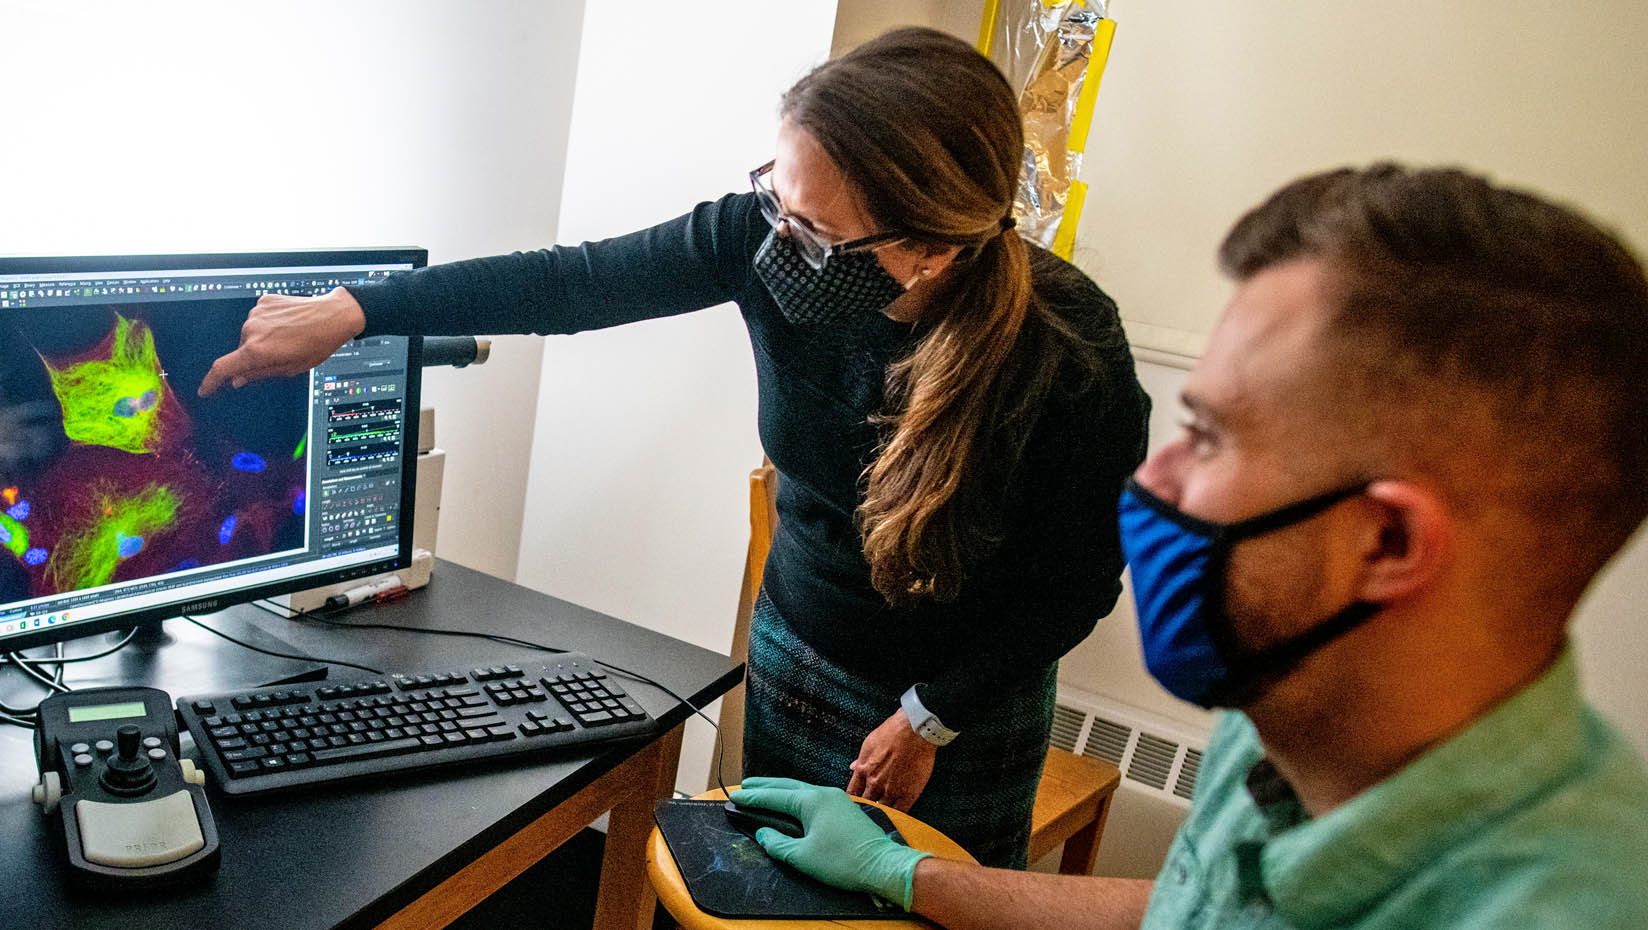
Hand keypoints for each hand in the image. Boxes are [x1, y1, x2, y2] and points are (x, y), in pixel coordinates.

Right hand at [198, 287, 366, 395]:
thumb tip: (238, 380)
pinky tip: (288, 324)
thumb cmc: (317, 343)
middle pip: (242, 350)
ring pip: (250, 334)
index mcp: (257, 351)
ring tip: (289, 337)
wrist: (334, 315)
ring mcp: (256, 313)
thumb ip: (260, 374)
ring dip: (263, 339)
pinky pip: (259, 318)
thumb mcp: (291, 368)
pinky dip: (269, 324)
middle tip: (280, 355)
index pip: (222, 368)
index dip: (211, 381)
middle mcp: (251, 330)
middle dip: (254, 357)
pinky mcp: (263, 301)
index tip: (205, 390)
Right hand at [730, 777, 931, 908]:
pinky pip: (813, 796)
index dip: (753, 798)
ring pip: (801, 789)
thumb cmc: (842, 861)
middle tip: (745, 785)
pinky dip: (796, 797)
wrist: (882, 865)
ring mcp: (836, 799)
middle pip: (787, 786)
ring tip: (764, 791)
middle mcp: (823, 793)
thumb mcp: (803, 857)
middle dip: (765, 786)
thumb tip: (763, 834)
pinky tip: (792, 802)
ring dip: (781, 790)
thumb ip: (778, 844)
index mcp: (811, 800)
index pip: (774, 797)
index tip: (736, 796)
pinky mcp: (844, 808)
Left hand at [847, 707, 935, 810]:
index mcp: (863, 770)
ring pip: (881, 811)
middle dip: (866, 808)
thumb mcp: (870, 744)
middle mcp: (874, 783)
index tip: (855, 804)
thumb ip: (861, 760)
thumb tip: (852, 767)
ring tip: (882, 819)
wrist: (913, 732)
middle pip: (865, 804)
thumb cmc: (892, 732)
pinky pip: (899, 813)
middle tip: (867, 814)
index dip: (853, 800)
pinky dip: (896, 817)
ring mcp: (890, 791)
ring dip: (881, 814)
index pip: (852, 793)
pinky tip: (896, 819)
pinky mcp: (907, 795)